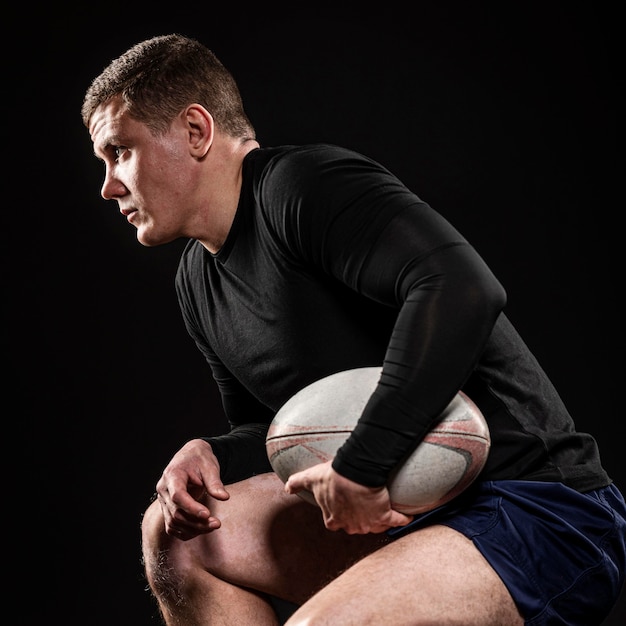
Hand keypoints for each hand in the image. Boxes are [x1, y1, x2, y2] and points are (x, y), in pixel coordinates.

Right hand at [155, 438, 229, 539]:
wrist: (190, 456)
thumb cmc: (200, 459)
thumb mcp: (210, 466)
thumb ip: (215, 482)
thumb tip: (224, 497)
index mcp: (172, 475)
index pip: (177, 496)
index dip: (191, 507)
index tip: (208, 514)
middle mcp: (163, 490)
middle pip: (176, 512)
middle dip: (196, 522)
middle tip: (217, 523)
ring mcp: (163, 501)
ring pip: (173, 522)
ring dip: (193, 529)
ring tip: (213, 525)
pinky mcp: (167, 509)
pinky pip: (172, 526)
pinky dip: (186, 531)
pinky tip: (202, 529)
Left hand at [284, 461, 412, 533]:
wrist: (355, 473)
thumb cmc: (332, 476)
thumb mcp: (311, 477)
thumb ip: (297, 483)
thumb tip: (286, 487)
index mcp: (333, 519)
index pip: (335, 523)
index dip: (340, 516)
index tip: (344, 508)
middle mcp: (351, 525)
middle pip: (357, 527)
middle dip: (361, 519)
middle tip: (365, 507)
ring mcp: (369, 523)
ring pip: (376, 526)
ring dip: (380, 520)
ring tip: (383, 509)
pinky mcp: (385, 516)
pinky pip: (397, 521)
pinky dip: (402, 519)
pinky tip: (406, 516)